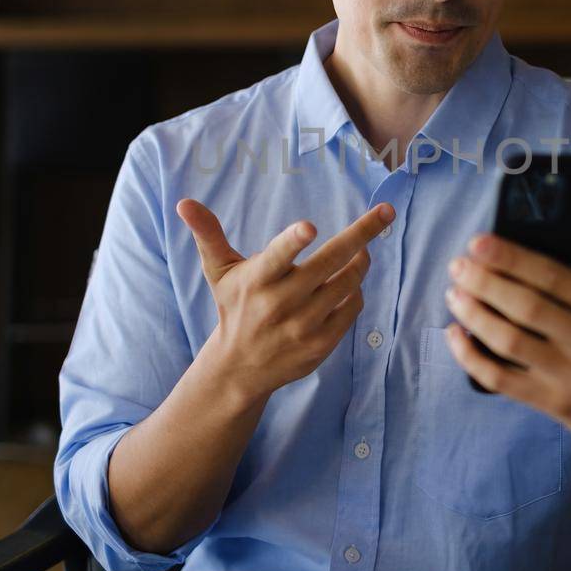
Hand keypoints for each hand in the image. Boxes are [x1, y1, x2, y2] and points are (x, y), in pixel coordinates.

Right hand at [177, 198, 394, 408]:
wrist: (240, 367)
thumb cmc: (233, 307)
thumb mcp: (220, 272)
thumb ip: (208, 235)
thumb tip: (184, 202)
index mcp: (256, 281)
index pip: (276, 258)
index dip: (292, 242)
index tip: (309, 226)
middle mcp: (279, 304)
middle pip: (329, 263)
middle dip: (362, 234)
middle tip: (386, 213)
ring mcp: (303, 326)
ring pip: (347, 283)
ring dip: (360, 261)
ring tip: (361, 250)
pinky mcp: (321, 344)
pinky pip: (352, 307)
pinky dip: (356, 291)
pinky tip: (348, 283)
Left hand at [444, 215, 570, 460]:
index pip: (554, 277)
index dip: (512, 258)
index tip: (479, 242)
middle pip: (525, 306)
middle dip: (484, 282)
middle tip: (458, 266)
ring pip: (509, 341)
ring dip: (474, 315)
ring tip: (454, 294)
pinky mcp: (555, 404)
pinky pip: (502, 380)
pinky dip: (472, 358)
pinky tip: (455, 336)